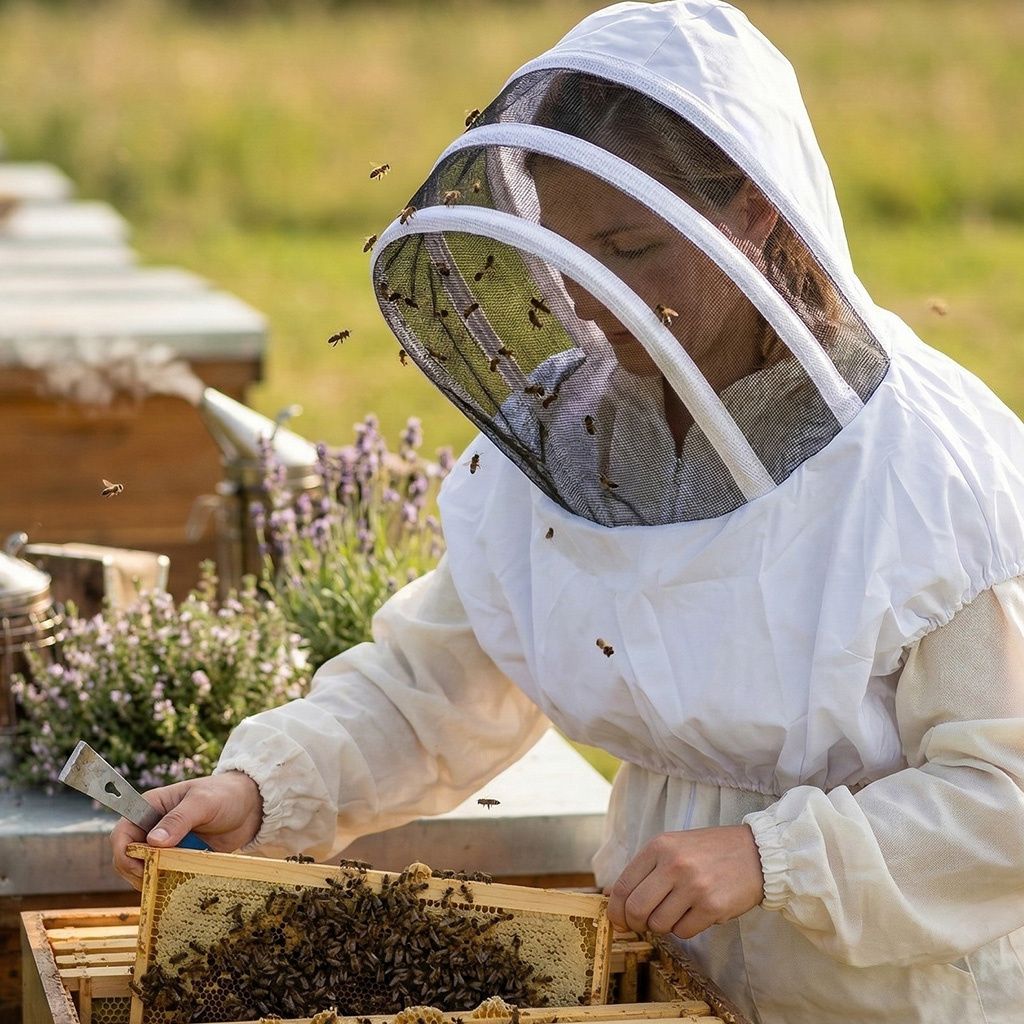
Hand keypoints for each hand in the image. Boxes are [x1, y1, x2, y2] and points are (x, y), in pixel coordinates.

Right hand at [110, 771, 262, 890]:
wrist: (252, 805)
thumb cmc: (225, 794)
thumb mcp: (202, 803)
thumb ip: (179, 820)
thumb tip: (153, 842)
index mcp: (150, 808)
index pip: (122, 833)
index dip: (123, 853)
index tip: (140, 866)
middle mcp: (153, 827)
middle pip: (129, 858)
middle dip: (138, 872)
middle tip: (158, 879)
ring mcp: (166, 845)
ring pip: (145, 871)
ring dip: (154, 879)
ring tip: (174, 880)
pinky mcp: (180, 859)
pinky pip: (166, 876)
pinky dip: (169, 882)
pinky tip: (182, 883)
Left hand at [607, 825, 764, 939]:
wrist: (757, 853)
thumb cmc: (710, 852)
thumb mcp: (673, 847)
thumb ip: (644, 869)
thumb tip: (612, 896)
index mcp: (659, 846)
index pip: (623, 886)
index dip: (615, 910)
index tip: (618, 920)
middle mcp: (674, 864)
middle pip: (636, 910)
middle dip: (635, 924)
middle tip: (643, 924)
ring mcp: (694, 886)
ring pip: (659, 924)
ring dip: (663, 925)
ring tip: (677, 911)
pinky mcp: (712, 907)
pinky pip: (684, 932)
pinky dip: (685, 929)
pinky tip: (696, 913)